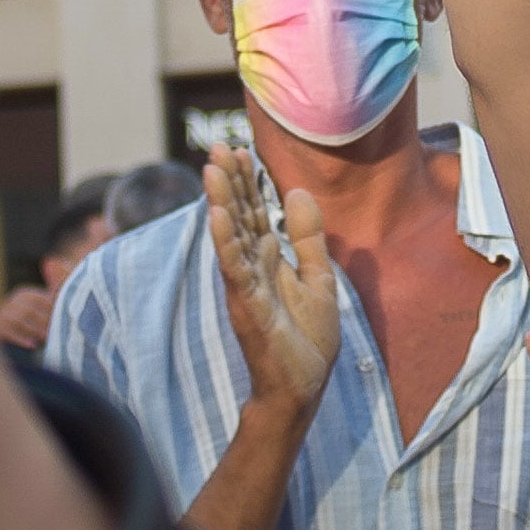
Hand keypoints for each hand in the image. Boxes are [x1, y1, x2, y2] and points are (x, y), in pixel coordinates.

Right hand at [0, 278, 57, 351]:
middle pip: (29, 310)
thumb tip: (69, 280)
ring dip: (34, 330)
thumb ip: (54, 298)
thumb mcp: (41, 309)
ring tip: (46, 339)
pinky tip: (32, 345)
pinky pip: (8, 332)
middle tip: (56, 332)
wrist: (2, 333)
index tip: (63, 319)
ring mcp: (2, 314)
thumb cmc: (29, 321)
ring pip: (18, 320)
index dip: (51, 309)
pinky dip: (20, 339)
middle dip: (43, 322)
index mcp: (24, 294)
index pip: (39, 299)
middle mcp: (12, 301)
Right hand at [207, 150, 340, 422]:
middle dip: (229, 180)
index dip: (247, 181)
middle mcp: (251, 266)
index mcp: (269, 258)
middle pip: (238, 214)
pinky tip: (218, 216)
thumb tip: (296, 192)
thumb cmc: (306, 337)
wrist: (302, 385)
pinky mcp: (245, 303)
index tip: (240, 148)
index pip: (254, 211)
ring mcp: (245, 284)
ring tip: (212, 168)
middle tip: (218, 144)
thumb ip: (307, 237)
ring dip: (221, 202)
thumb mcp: (318, 277)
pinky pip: (234, 267)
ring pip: (230, 235)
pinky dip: (225, 242)